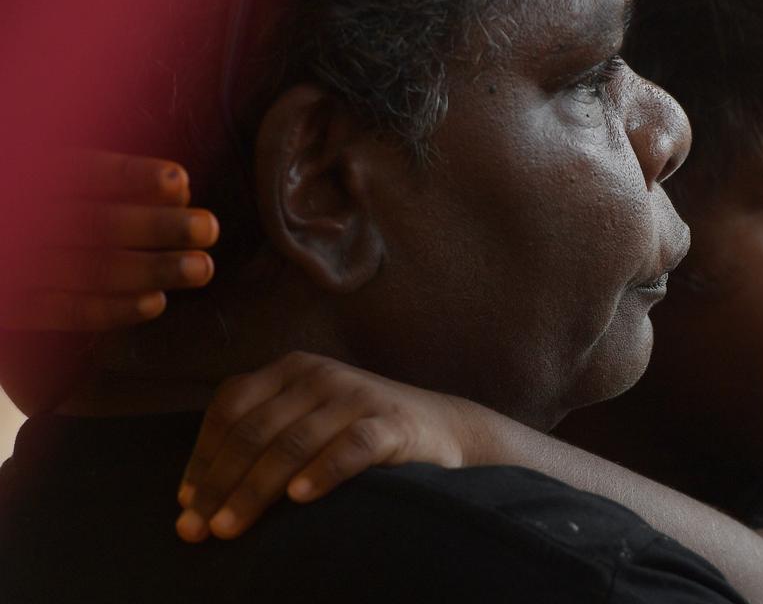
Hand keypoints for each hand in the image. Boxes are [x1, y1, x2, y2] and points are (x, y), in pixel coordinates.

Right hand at [0, 151, 218, 330]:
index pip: (82, 173)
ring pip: (89, 270)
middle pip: (95, 224)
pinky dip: (113, 309)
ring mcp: (15, 265)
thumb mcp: (58, 179)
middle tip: (209, 228)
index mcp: (33, 176)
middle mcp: (21, 218)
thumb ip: (110, 184)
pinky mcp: (12, 306)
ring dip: (151, 270)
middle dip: (157, 226)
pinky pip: (65, 313)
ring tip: (201, 268)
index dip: (132, 177)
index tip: (181, 180)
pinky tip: (156, 302)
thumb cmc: (44, 210)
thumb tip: (179, 192)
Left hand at [175, 352, 483, 542]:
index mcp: (291, 370)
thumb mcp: (308, 419)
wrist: (441, 427)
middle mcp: (320, 374)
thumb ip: (263, 438)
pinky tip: (299, 499)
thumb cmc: (359, 432)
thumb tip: (196, 495)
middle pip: (254, 430)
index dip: (202, 456)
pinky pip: (350, 447)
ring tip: (230, 528)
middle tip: (197, 529)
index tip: (185, 502)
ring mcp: (357, 396)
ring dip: (255, 490)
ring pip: (292, 442)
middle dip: (219, 483)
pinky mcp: (391, 422)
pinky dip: (322, 472)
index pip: (230, 406)